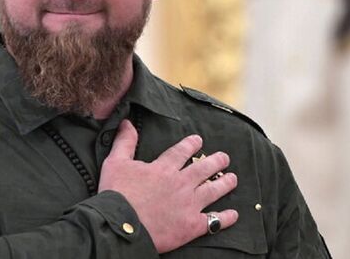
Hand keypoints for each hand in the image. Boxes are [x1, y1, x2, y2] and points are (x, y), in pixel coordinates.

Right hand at [98, 119, 238, 252]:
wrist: (121, 226)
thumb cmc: (116, 194)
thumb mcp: (115, 163)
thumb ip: (124, 142)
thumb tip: (127, 123)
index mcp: (164, 168)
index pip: (182, 151)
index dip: (192, 144)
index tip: (199, 140)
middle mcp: (181, 183)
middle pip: (204, 168)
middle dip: (217, 161)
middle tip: (225, 157)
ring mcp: (189, 204)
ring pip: (213, 190)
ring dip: (225, 183)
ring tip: (233, 178)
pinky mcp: (192, 225)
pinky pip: (214, 221)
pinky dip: (226, 218)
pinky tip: (234, 214)